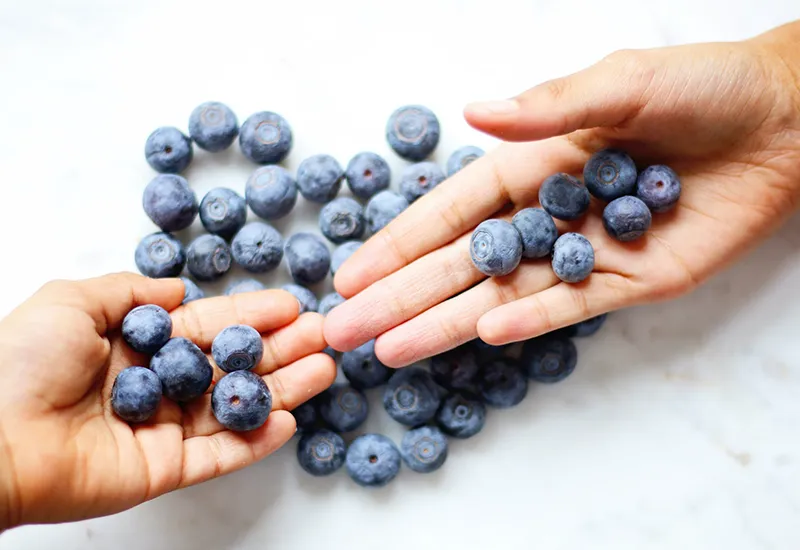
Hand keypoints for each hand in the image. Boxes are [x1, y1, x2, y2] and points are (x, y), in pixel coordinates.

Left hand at [0, 273, 333, 528]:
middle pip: (232, 365)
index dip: (251, 314)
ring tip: (325, 368)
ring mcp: (162, 429)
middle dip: (280, 348)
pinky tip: (288, 419)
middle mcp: (156, 386)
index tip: (292, 304)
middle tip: (325, 334)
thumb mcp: (72, 301)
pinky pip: (219, 455)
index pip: (209, 327)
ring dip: (283, 389)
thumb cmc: (19, 363)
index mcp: (137, 346)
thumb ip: (132, 291)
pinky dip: (255, 441)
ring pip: (235, 406)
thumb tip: (180, 288)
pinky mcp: (162, 469)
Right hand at [324, 21, 799, 365]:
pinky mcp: (628, 284)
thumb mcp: (620, 83)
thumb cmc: (702, 88)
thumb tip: (472, 114)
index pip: (449, 212)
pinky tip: (480, 336)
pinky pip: (567, 308)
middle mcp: (545, 214)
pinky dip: (526, 321)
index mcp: (531, 164)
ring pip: (499, 296)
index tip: (350, 275)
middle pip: (458, 264)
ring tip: (388, 350)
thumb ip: (547, 106)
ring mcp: (581, 253)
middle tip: (342, 331)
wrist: (787, 123)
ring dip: (443, 323)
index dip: (398, 243)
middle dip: (398, 297)